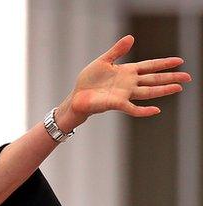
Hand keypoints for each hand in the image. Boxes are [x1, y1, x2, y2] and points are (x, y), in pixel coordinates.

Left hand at [57, 35, 190, 130]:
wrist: (76, 97)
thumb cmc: (89, 81)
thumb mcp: (103, 61)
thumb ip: (117, 51)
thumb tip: (131, 37)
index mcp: (127, 71)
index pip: (149, 66)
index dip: (164, 63)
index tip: (179, 61)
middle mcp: (129, 83)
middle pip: (154, 79)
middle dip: (171, 77)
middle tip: (187, 77)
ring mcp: (124, 94)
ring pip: (148, 92)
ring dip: (163, 90)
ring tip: (178, 88)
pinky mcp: (116, 104)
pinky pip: (133, 108)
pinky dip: (144, 110)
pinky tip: (156, 110)